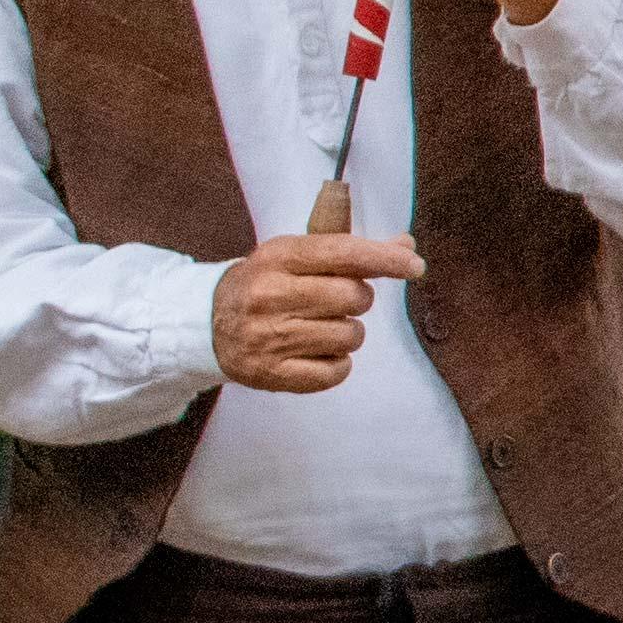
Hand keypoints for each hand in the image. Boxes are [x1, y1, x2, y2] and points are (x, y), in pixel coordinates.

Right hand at [213, 231, 423, 394]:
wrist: (207, 324)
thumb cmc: (267, 284)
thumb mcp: (296, 254)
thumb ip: (350, 249)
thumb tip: (407, 248)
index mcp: (277, 257)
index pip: (343, 252)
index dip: (385, 259)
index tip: (415, 266)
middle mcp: (269, 295)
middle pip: (353, 296)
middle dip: (359, 299)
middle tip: (338, 301)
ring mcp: (268, 337)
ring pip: (350, 336)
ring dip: (348, 333)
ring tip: (321, 326)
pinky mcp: (271, 374)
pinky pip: (336, 371)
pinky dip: (337, 363)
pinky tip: (315, 351)